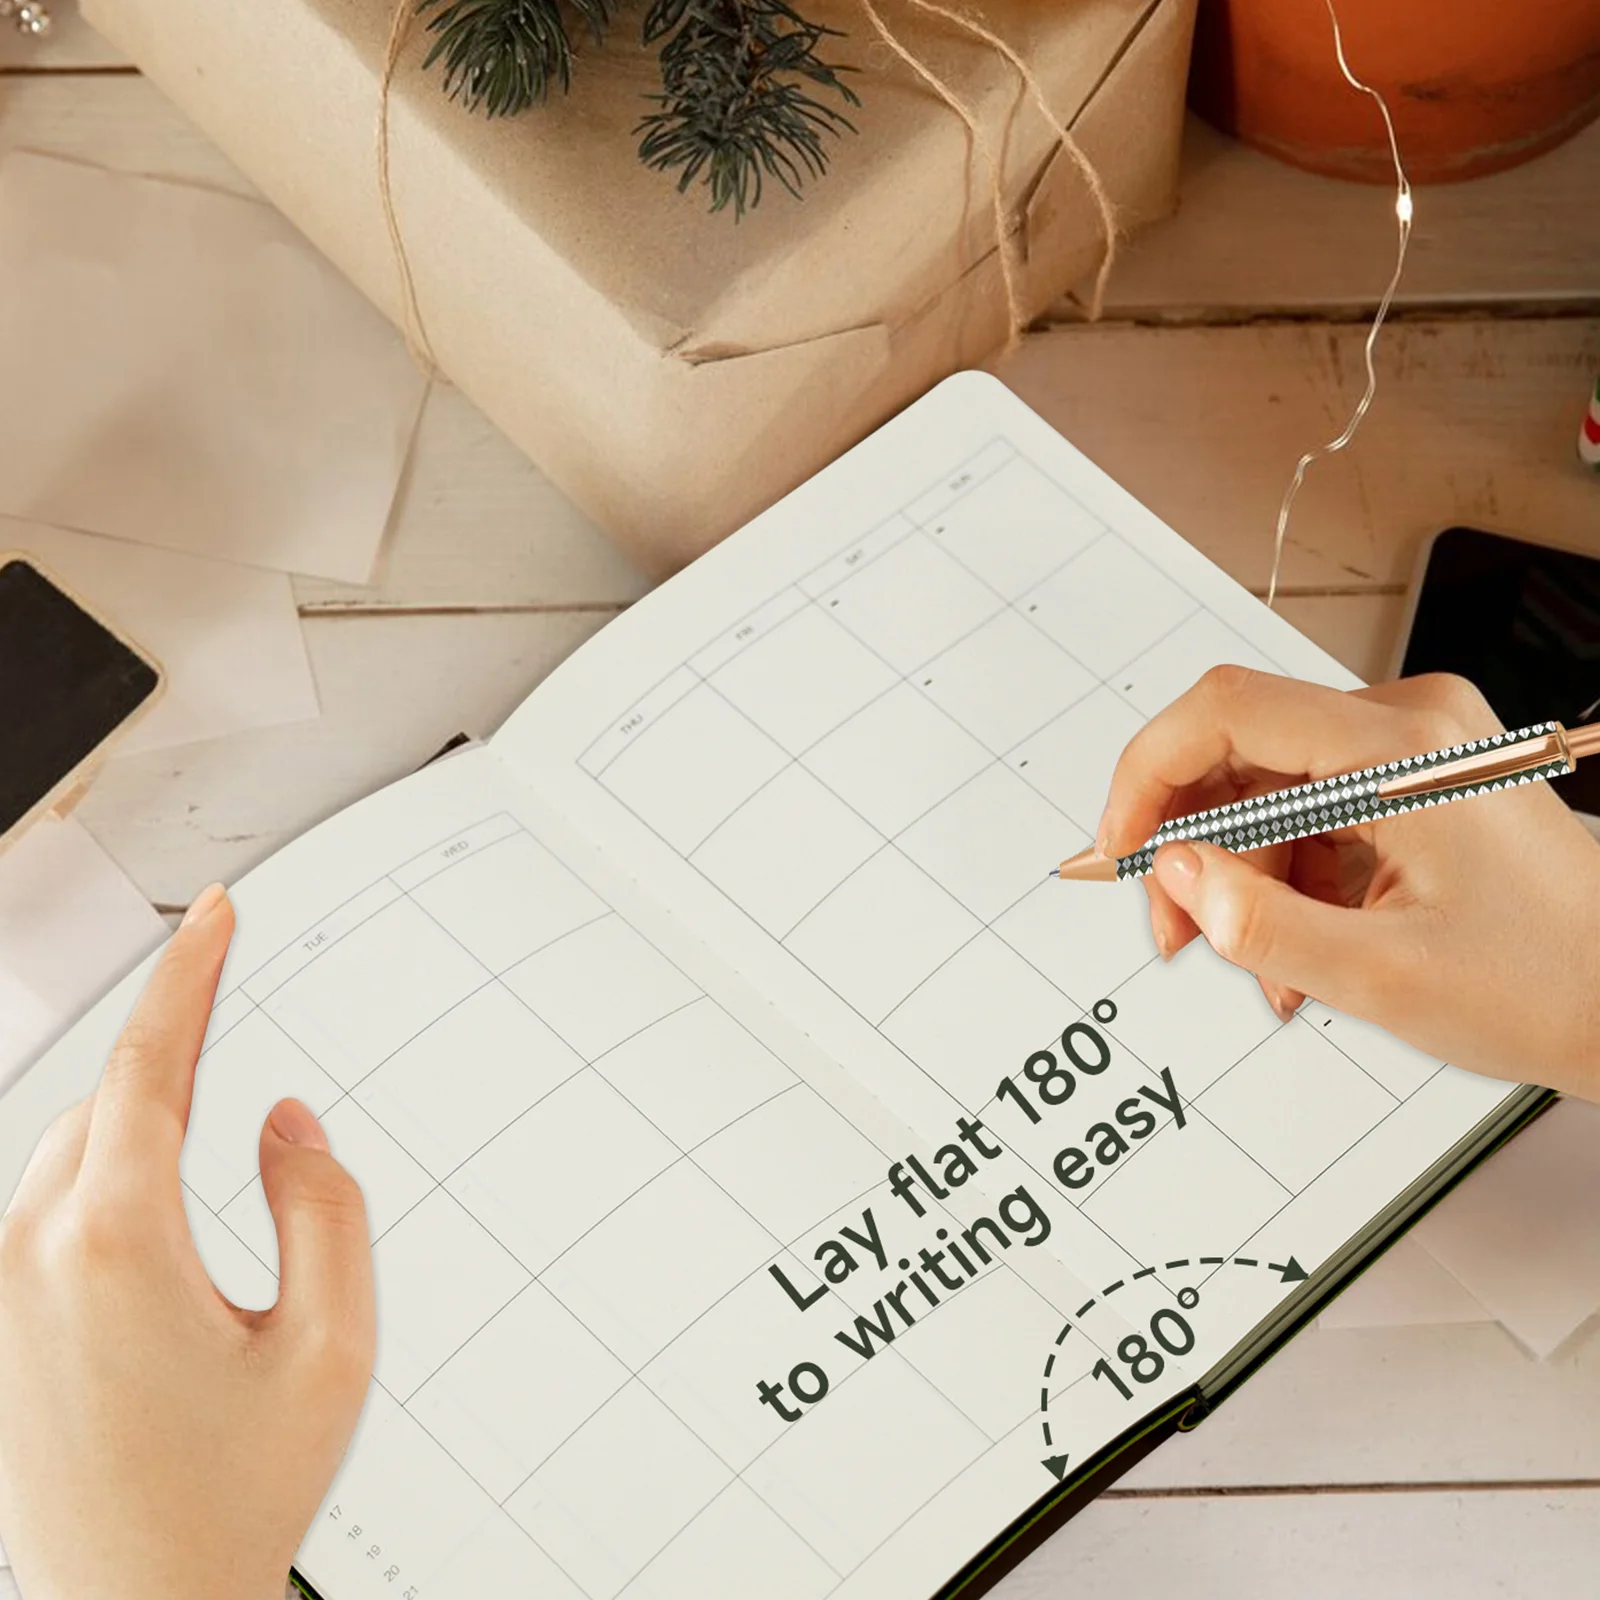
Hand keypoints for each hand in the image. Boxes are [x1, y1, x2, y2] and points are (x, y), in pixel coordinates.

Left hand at [0, 885, 375, 1599]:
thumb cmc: (229, 1497)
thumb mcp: (331, 1347)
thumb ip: (324, 1209)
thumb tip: (285, 1125)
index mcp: (119, 1246)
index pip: (152, 1066)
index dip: (188, 976)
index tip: (215, 918)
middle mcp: (38, 1260)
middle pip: (106, 1102)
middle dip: (170, 1045)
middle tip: (222, 984)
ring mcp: (4, 1298)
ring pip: (68, 1150)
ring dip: (136, 1112)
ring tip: (204, 1106)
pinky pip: (44, 1206)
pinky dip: (102, 1167)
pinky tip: (149, 1198)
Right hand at [1098, 668, 1599, 1096]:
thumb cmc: (1552, 985)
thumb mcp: (1384, 977)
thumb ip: (1260, 925)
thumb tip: (1176, 875)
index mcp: (1404, 752)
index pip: (1228, 709)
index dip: (1149, 773)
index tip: (1120, 845)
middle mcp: (1411, 727)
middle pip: (1243, 750)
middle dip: (1193, 844)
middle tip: (1176, 925)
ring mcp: (1417, 749)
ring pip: (1271, 789)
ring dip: (1243, 876)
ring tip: (1256, 963)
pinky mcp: (1417, 779)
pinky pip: (1313, 809)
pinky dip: (1288, 875)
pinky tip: (1296, 944)